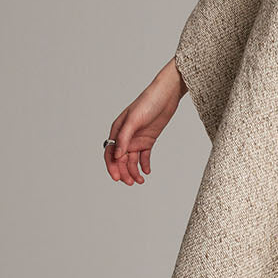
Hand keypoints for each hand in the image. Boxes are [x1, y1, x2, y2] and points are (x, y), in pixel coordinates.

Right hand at [104, 58, 184, 184]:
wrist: (167, 94)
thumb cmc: (148, 102)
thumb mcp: (134, 120)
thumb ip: (125, 138)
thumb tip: (117, 156)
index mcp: (117, 130)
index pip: (110, 153)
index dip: (112, 167)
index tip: (117, 178)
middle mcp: (125, 136)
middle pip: (120, 159)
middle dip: (124, 172)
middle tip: (131, 183)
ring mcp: (137, 138)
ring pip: (132, 160)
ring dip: (134, 171)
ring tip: (140, 181)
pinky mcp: (148, 139)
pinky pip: (144, 156)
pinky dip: (144, 164)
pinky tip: (147, 172)